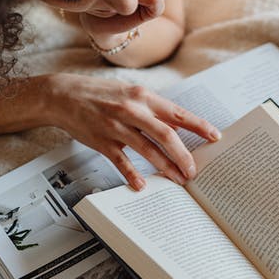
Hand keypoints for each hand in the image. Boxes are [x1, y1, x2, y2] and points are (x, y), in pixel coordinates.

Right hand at [49, 73, 220, 189]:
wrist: (64, 94)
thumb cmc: (100, 94)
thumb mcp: (129, 93)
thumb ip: (151, 109)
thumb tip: (175, 129)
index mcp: (142, 96)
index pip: (177, 113)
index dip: (198, 125)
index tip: (215, 136)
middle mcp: (131, 109)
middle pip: (166, 134)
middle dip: (183, 154)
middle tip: (194, 170)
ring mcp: (116, 125)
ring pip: (147, 149)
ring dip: (165, 166)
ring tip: (177, 179)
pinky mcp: (101, 140)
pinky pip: (121, 161)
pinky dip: (132, 174)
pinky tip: (141, 185)